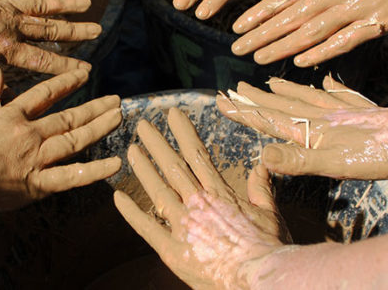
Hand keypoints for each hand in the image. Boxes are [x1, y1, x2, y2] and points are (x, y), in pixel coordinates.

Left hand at [0, 0, 99, 83]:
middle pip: (51, 30)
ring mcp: (7, 3)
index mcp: (7, 49)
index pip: (42, 61)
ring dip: (66, 4)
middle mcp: (13, 26)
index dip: (66, 66)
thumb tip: (9, 105)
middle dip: (76, 32)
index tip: (87, 70)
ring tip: (88, 3)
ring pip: (43, 5)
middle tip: (98, 30)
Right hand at [0, 65, 121, 212]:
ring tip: (119, 118)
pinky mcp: (36, 185)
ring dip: (100, 128)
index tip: (85, 75)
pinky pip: (71, 177)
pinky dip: (94, 171)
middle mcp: (30, 134)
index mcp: (12, 116)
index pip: (45, 94)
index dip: (67, 83)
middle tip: (116, 99)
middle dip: (95, 107)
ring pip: (75, 141)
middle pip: (69, 118)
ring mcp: (36, 159)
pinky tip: (114, 164)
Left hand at [114, 108, 285, 288]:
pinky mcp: (172, 250)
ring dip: (142, 168)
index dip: (183, 132)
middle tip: (142, 125)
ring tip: (131, 150)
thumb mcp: (270, 214)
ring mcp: (182, 226)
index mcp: (220, 193)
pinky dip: (131, 212)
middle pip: (172, 166)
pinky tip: (117, 198)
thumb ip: (261, 188)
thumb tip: (260, 166)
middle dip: (156, 143)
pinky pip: (146, 227)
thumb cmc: (267, 250)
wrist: (258, 279)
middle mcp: (197, 204)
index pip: (197, 154)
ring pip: (157, 190)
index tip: (172, 115)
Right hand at [218, 76, 387, 179]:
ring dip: (285, 92)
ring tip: (268, 82)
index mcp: (313, 131)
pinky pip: (339, 95)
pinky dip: (329, 87)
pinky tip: (327, 80)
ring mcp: (344, 111)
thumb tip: (261, 154)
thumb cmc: (378, 156)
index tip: (222, 101)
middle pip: (283, 107)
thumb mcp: (335, 163)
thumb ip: (297, 159)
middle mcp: (324, 116)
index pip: (271, 120)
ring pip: (307, 98)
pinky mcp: (364, 110)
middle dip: (256, 100)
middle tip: (232, 90)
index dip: (246, 112)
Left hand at [231, 0, 387, 66]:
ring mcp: (355, 7)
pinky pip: (343, 41)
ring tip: (258, 57)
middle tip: (236, 47)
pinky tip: (299, 62)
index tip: (238, 25)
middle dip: (261, 34)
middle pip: (291, 16)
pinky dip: (320, 53)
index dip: (259, 12)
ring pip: (311, 32)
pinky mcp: (377, 23)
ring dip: (282, 47)